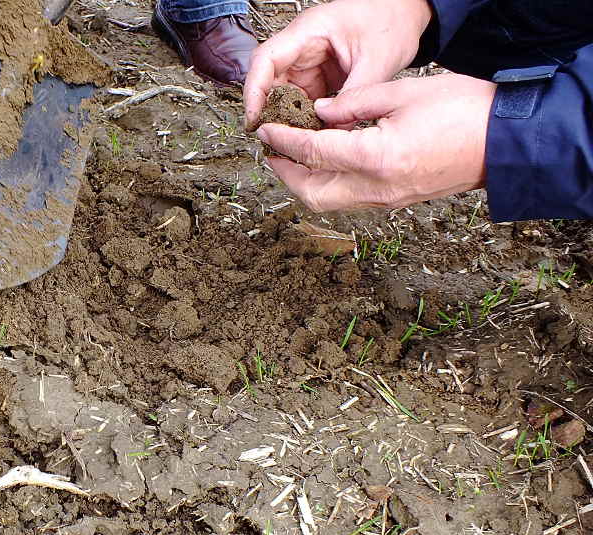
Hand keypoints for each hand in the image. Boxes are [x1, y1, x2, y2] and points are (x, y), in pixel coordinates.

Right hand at [243, 0, 431, 127]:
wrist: (407, 12)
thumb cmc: (392, 19)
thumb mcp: (376, 61)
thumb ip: (354, 98)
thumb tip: (334, 129)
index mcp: (309, 31)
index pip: (266, 60)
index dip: (254, 91)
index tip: (254, 119)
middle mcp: (302, 45)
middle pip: (269, 79)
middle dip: (269, 110)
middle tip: (274, 136)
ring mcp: (309, 60)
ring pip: (284, 93)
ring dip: (288, 116)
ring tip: (296, 138)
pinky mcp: (319, 74)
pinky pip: (302, 98)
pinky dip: (305, 116)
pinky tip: (312, 131)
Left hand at [254, 74, 496, 210]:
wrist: (506, 142)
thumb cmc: (464, 111)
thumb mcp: (402, 93)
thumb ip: (354, 103)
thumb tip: (319, 113)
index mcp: (376, 158)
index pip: (312, 152)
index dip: (283, 140)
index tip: (265, 129)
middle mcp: (376, 188)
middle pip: (311, 192)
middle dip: (285, 171)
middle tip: (272, 147)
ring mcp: (386, 201)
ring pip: (327, 202)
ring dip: (304, 181)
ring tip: (292, 155)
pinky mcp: (394, 202)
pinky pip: (348, 200)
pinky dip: (327, 184)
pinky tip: (323, 163)